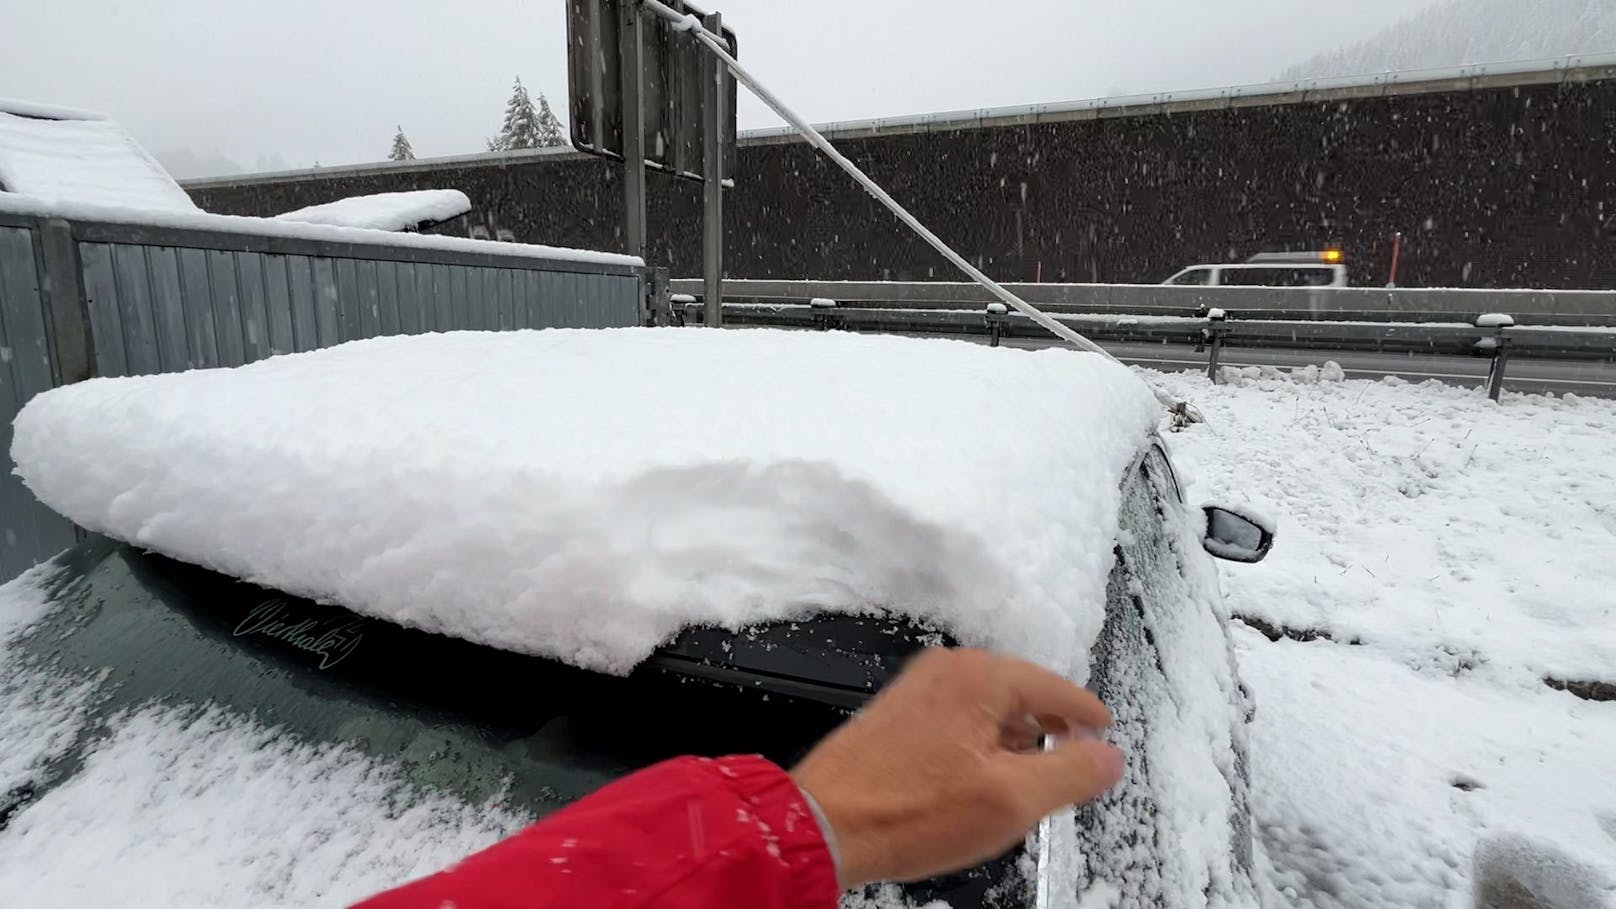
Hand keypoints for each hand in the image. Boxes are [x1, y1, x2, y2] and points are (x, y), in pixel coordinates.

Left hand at [791, 648, 1124, 888]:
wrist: (825, 825)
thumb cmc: (907, 811)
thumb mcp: (1013, 799)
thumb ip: (1071, 773)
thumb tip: (1107, 756)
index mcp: (980, 676)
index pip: (1057, 688)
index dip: (1087, 717)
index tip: (1104, 733)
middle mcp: (947, 671)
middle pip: (1022, 695)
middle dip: (1050, 732)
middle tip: (1073, 766)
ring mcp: (918, 691)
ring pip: (988, 712)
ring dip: (1013, 745)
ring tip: (1028, 784)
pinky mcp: (898, 717)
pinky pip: (958, 723)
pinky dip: (981, 748)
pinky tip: (981, 784)